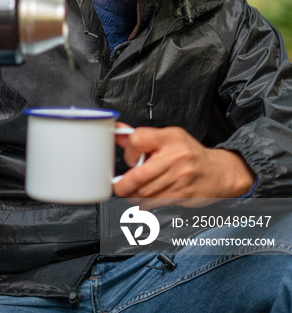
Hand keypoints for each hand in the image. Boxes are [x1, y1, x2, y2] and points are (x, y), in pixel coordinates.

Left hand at [113, 124, 254, 199]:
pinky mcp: (183, 195)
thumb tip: (118, 132)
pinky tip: (144, 201)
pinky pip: (157, 203)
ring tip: (130, 193)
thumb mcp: (169, 137)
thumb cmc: (190, 154)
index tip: (130, 159)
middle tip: (118, 187)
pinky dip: (145, 204)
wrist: (220, 171)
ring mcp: (180, 177)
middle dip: (124, 185)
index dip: (128, 151)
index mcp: (169, 137)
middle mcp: (175, 156)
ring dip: (133, 196)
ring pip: (146, 193)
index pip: (138, 139)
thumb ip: (143, 137)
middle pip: (140, 174)